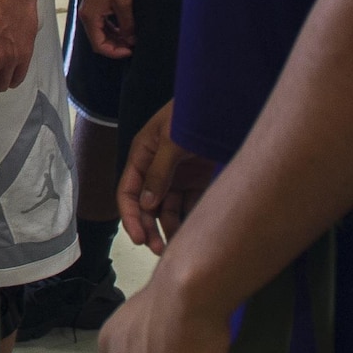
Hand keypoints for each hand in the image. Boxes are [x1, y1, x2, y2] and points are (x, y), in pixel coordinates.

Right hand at [80, 0, 135, 57]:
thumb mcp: (124, 3)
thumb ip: (127, 24)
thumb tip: (131, 40)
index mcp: (89, 16)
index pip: (98, 44)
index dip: (114, 51)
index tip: (130, 50)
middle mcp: (86, 15)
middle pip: (98, 40)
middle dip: (115, 45)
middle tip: (132, 46)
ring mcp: (89, 10)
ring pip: (100, 32)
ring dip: (114, 38)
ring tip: (131, 39)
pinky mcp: (94, 5)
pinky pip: (102, 23)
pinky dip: (112, 29)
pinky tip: (125, 29)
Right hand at [118, 101, 215, 254]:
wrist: (225, 102)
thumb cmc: (191, 113)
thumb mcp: (171, 140)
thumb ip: (159, 171)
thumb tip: (147, 204)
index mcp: (142, 155)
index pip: (128, 191)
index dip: (130, 216)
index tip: (138, 238)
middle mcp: (156, 168)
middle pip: (146, 205)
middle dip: (149, 227)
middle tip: (158, 249)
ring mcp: (176, 175)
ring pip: (167, 209)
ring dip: (168, 228)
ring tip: (175, 247)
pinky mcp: (196, 179)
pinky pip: (188, 204)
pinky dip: (188, 219)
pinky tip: (192, 233)